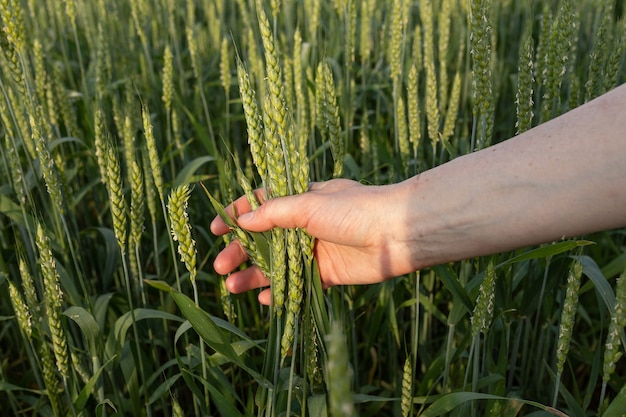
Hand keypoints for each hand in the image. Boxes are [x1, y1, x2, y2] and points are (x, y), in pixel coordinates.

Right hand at [210, 179, 415, 304]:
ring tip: (232, 287)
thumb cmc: (354, 209)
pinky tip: (264, 298)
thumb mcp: (309, 204)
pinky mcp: (327, 272)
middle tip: (220, 266)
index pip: (261, 205)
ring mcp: (315, 248)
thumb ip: (275, 214)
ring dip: (255, 274)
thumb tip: (244, 220)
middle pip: (264, 238)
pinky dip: (281, 290)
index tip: (216, 229)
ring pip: (278, 263)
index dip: (237, 215)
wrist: (396, 233)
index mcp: (301, 199)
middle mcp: (306, 223)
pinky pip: (298, 282)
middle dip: (241, 251)